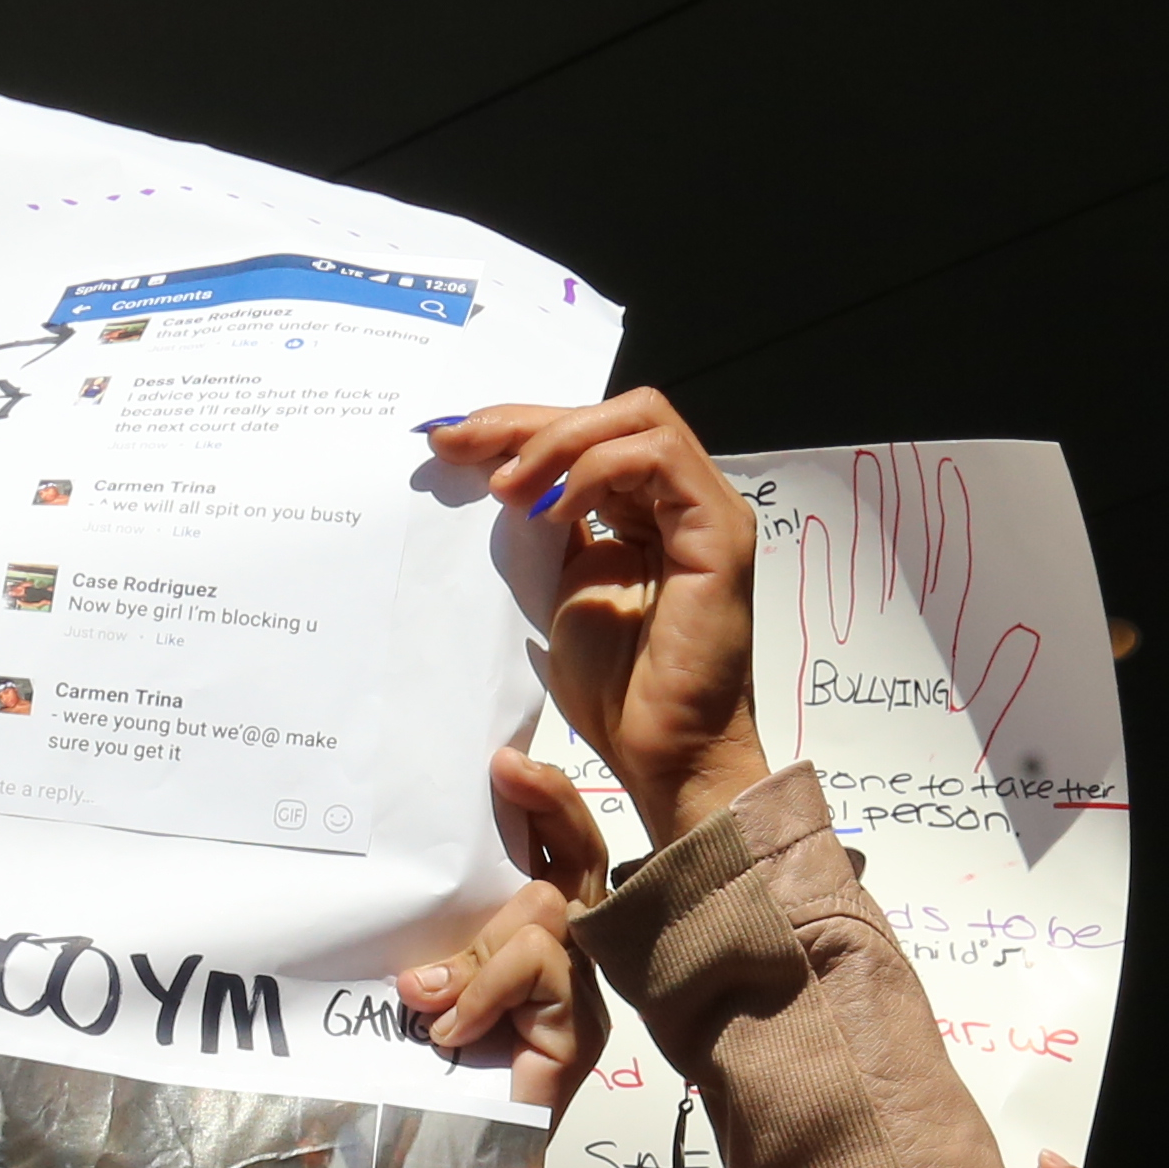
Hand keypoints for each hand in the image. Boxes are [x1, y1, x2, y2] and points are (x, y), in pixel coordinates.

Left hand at [392, 746, 614, 1111]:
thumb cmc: (426, 1087)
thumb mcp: (426, 993)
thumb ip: (440, 951)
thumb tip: (416, 929)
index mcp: (533, 947)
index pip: (559, 856)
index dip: (547, 803)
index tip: (503, 765)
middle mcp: (569, 964)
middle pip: (579, 860)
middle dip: (550, 805)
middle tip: (507, 772)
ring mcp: (581, 998)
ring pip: (548, 913)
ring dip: (478, 950)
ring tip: (427, 1000)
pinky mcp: (579, 1032)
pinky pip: (539, 965)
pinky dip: (484, 991)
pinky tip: (451, 1032)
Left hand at [427, 390, 768, 848]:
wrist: (663, 754)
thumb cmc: (617, 691)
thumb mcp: (558, 587)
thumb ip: (545, 527)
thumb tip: (497, 474)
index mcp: (646, 511)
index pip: (588, 435)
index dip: (517, 426)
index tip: (449, 441)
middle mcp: (682, 501)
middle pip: (611, 413)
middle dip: (528, 420)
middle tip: (462, 445)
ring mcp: (707, 511)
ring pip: (639, 418)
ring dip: (559, 441)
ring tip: (508, 489)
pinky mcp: (719, 532)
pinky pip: (657, 458)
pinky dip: (595, 470)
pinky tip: (552, 511)